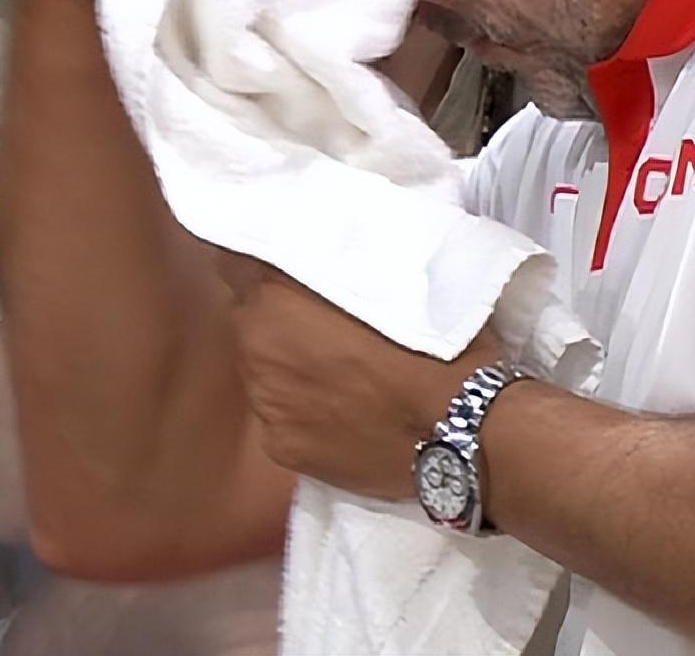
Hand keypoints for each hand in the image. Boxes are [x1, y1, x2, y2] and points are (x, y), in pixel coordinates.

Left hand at [217, 254, 501, 499]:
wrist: (460, 430)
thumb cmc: (437, 340)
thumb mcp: (397, 270)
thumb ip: (343, 258)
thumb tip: (325, 247)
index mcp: (276, 296)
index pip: (234, 259)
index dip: (260, 256)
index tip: (284, 256)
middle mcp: (256, 347)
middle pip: (252, 315)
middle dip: (280, 309)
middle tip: (326, 309)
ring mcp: (265, 402)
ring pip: (265, 364)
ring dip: (288, 357)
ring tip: (339, 362)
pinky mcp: (280, 447)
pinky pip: (281, 410)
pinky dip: (302, 403)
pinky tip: (343, 405)